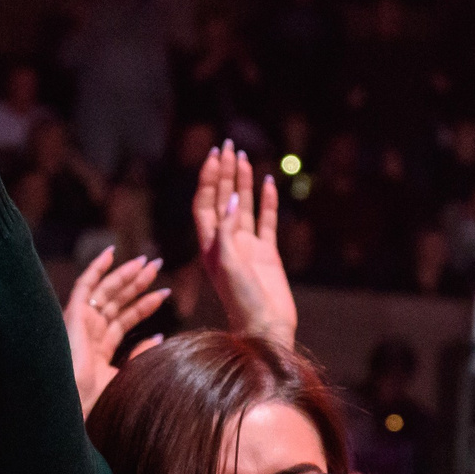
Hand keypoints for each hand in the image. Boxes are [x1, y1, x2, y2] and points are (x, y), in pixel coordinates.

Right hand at [62, 247, 169, 415]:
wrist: (74, 406)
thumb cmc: (97, 401)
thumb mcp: (126, 376)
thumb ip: (140, 356)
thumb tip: (159, 338)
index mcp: (99, 348)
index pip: (125, 319)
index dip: (145, 305)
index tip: (165, 293)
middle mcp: (89, 333)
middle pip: (118, 301)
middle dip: (138, 283)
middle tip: (158, 266)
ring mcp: (80, 323)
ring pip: (107, 291)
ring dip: (126, 275)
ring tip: (147, 262)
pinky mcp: (73, 315)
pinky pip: (84, 285)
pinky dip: (96, 268)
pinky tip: (111, 253)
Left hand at [191, 142, 295, 347]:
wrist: (265, 328)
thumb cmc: (241, 301)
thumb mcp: (228, 264)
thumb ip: (226, 231)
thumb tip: (231, 198)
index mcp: (210, 245)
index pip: (205, 204)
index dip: (208, 179)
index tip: (215, 156)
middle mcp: (226, 243)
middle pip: (222, 200)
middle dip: (224, 173)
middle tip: (228, 145)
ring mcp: (247, 248)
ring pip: (243, 207)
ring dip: (243, 183)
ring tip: (244, 158)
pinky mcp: (267, 255)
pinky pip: (266, 222)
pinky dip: (267, 202)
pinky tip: (269, 183)